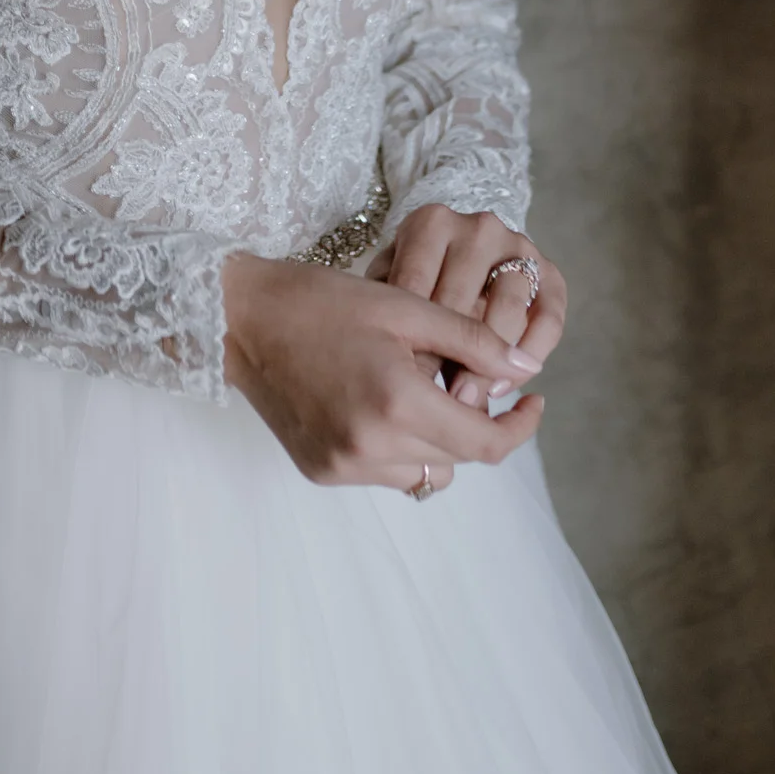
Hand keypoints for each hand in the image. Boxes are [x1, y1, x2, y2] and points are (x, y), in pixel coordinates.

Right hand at [222, 253, 543, 491]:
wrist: (241, 318)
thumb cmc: (323, 301)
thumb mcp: (405, 306)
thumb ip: (472, 340)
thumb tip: (527, 368)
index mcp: (397, 401)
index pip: (484, 443)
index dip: (519, 428)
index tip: (533, 400)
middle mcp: (371, 446)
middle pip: (458, 459)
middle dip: (475, 424)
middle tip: (470, 380)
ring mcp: (344, 465)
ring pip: (425, 471)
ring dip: (437, 440)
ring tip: (422, 389)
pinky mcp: (322, 471)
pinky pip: (385, 472)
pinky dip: (399, 446)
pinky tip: (383, 403)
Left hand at [368, 206, 566, 410]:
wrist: (459, 260)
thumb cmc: (416, 282)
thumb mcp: (393, 288)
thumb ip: (394, 317)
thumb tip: (405, 378)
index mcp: (431, 223)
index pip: (418, 283)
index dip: (411, 335)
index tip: (407, 381)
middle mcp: (477, 227)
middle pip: (463, 298)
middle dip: (450, 356)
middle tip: (438, 400)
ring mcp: (518, 246)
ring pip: (509, 307)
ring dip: (490, 360)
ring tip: (469, 399)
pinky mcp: (550, 273)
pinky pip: (548, 319)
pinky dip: (528, 356)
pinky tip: (503, 384)